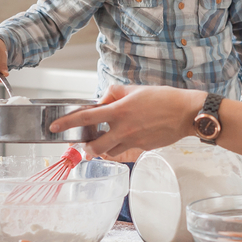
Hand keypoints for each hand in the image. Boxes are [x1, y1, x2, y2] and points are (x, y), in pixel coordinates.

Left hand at [50, 84, 204, 158]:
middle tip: (84, 144)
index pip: (86, 118)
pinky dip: (121, 147)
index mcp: (119, 111)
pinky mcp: (143, 148)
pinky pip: (126, 151)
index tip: (54, 127)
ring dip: (103, 149)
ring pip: (109, 152)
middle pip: (95, 146)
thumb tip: (102, 100)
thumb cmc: (164, 98)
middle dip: (86, 147)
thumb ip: (115, 94)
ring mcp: (133, 141)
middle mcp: (123, 129)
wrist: (186, 113)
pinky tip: (126, 138)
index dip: (67, 123)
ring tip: (104, 142)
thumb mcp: (135, 89)